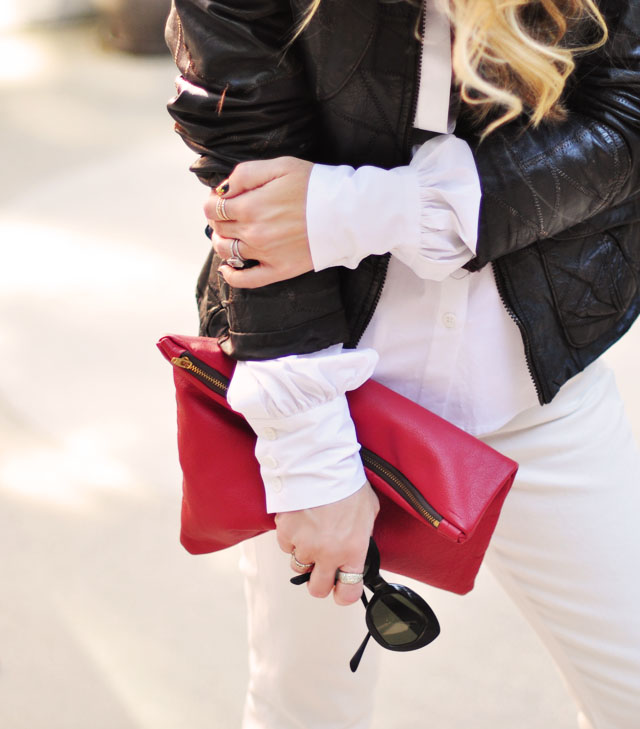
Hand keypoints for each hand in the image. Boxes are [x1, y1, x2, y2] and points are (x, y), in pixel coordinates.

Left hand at [205, 156, 313, 287]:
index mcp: (250, 206)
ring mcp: (265, 254)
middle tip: (229, 214)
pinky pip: (246, 280)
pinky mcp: (279, 270)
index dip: (213, 201)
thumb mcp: (279, 166)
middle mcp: (253, 233)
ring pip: (227, 252)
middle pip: (218, 229)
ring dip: (222, 243)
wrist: (346, 213)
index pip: (212, 208)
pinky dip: (232, 276)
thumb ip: (245, 174)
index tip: (222, 198)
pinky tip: (228, 269)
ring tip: (230, 235)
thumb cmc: (314, 186)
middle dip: (218, 220)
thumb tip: (223, 189)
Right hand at [274, 481, 379, 605]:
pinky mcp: (286, 533)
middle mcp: (328, 554)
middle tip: (321, 567)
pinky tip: (301, 520)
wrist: (320, 463)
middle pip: (317, 589)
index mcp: (353, 550)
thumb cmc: (347, 483)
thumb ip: (362, 536)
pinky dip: (291, 538)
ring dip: (304, 556)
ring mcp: (304, 545)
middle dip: (319, 581)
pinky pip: (286, 546)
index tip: (341, 590)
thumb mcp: (368, 512)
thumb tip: (358, 546)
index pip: (348, 592)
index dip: (344, 594)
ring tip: (312, 533)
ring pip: (299, 566)